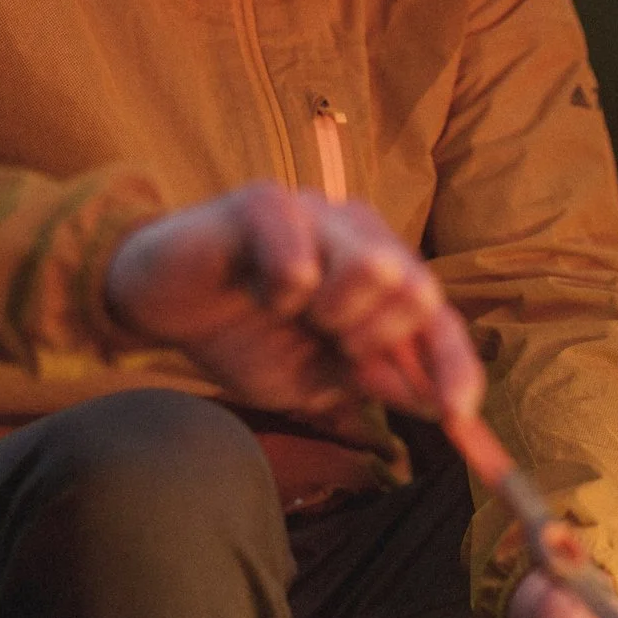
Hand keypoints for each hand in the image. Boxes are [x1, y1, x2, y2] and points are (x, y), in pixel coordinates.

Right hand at [105, 183, 482, 418]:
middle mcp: (361, 232)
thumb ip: (376, 381)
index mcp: (382, 272)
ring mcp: (318, 210)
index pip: (439, 318)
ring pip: (374, 268)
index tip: (457, 414)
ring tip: (292, 313)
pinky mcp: (267, 203)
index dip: (456, 365)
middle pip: (418, 291)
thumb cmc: (244, 335)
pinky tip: (256, 291)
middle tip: (324, 338)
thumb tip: (439, 402)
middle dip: (374, 339)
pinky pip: (302, 263)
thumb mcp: (316, 375)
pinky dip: (281, 294)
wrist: (160, 306)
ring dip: (334, 314)